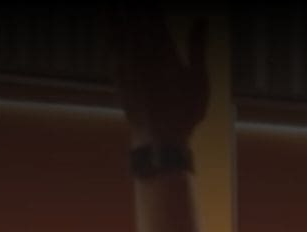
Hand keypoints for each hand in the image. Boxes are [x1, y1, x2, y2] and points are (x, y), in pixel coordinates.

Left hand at [111, 9, 209, 145]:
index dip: (149, 3)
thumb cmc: (185, 114)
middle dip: (130, 4)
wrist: (159, 143)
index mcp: (165, 52)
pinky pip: (110, 45)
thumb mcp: (199, 80)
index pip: (154, 15)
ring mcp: (128, 65)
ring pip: (119, 27)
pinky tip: (104, 16)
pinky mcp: (118, 76)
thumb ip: (198, 46)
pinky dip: (107, 27)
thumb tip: (202, 18)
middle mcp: (143, 55)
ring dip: (115, 10)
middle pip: (134, 17)